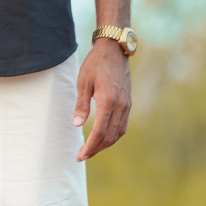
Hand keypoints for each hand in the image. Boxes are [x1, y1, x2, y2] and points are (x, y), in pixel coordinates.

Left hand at [73, 38, 130, 160]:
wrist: (114, 50)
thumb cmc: (95, 64)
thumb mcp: (83, 82)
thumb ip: (81, 105)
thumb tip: (77, 125)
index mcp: (108, 100)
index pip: (99, 132)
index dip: (90, 147)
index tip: (80, 155)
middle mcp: (120, 105)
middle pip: (109, 137)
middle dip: (95, 149)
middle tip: (81, 156)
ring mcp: (126, 105)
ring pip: (117, 134)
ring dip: (104, 145)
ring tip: (90, 150)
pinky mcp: (128, 104)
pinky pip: (122, 126)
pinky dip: (112, 136)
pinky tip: (102, 139)